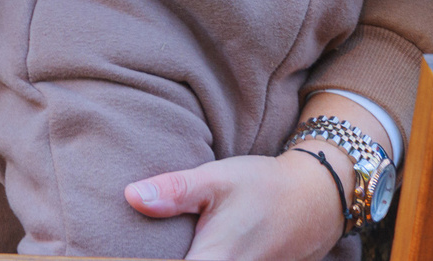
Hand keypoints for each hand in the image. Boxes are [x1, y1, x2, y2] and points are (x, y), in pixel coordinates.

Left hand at [126, 148, 346, 260]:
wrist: (317, 200)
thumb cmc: (265, 187)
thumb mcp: (218, 180)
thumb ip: (175, 190)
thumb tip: (130, 196)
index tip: (116, 255)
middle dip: (165, 257)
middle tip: (132, 250)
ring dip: (183, 257)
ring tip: (176, 244)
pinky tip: (194, 248)